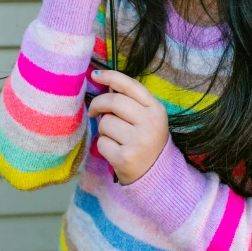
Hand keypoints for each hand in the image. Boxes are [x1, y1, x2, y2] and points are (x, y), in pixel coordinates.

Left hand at [87, 69, 169, 185]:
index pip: (131, 86)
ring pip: (105, 122)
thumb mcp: (147, 118)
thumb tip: (107, 84)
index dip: (111, 76)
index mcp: (156, 109)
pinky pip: (101, 142)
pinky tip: (115, 151)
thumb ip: (131, 101)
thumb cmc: (147, 141)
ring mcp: (138, 141)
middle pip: (114, 102)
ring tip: (115, 138)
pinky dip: (103, 146)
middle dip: (98, 104)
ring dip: (103, 129)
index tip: (95, 75)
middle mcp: (150, 123)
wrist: (157, 175)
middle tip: (94, 111)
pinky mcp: (125, 158)